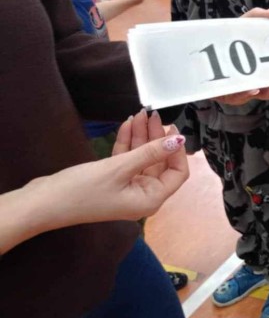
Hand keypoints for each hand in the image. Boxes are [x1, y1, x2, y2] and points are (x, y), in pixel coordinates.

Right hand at [31, 111, 188, 226]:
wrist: (41, 204)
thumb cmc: (81, 191)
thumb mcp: (119, 168)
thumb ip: (150, 152)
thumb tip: (178, 141)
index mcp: (150, 199)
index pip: (177, 173)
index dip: (177, 151)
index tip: (172, 128)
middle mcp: (143, 195)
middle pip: (159, 162)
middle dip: (156, 138)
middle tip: (152, 114)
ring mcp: (127, 188)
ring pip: (142, 158)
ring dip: (140, 137)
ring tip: (139, 114)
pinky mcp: (112, 181)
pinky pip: (126, 160)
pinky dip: (126, 143)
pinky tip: (127, 124)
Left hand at [213, 8, 268, 104]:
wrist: (192, 48)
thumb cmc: (223, 39)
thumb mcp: (241, 25)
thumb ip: (258, 17)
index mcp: (263, 71)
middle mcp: (252, 82)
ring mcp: (237, 89)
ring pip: (253, 94)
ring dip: (264, 91)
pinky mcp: (220, 93)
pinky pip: (233, 96)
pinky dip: (243, 93)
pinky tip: (250, 87)